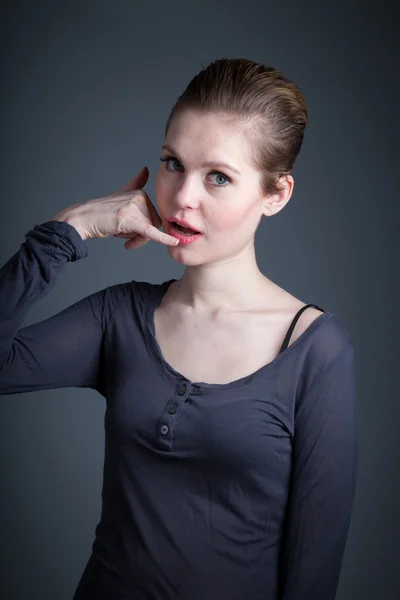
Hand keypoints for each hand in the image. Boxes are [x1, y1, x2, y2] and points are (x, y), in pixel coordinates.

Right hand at [52, 167, 177, 249]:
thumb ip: (136, 183)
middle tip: (126, 239)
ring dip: (136, 240)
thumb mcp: (121, 194)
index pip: (153, 217)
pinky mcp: (130, 221)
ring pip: (148, 232)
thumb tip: (146, 169)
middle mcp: (140, 198)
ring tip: (121, 237)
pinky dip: (164, 238)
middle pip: (153, 225)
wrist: (83, 218)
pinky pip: (151, 232)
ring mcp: (134, 208)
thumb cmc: (102, 211)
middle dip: (141, 236)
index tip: (132, 233)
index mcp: (141, 193)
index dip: (145, 228)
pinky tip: (174, 241)